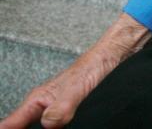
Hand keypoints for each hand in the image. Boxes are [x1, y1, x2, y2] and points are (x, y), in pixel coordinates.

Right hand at [0, 14, 151, 128]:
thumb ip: (62, 106)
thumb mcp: (77, 87)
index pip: (10, 124)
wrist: (115, 56)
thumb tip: (49, 124)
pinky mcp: (69, 111)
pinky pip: (58, 126)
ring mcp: (56, 109)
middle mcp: (44, 105)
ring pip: (41, 128)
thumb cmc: (95, 64)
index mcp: (38, 100)